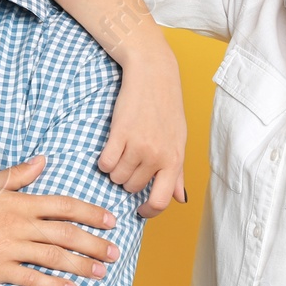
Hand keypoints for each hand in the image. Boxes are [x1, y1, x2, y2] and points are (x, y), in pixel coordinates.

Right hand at [0, 154, 121, 285]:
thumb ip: (18, 174)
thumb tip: (44, 161)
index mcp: (19, 202)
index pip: (65, 206)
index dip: (91, 213)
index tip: (111, 221)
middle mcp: (19, 224)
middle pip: (67, 234)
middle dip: (95, 243)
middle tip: (116, 252)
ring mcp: (8, 248)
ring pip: (55, 258)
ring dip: (82, 265)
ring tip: (101, 272)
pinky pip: (31, 279)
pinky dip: (54, 285)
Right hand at [100, 51, 187, 217]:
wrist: (154, 74)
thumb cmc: (167, 108)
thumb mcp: (178, 140)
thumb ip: (178, 172)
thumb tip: (181, 198)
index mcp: (174, 159)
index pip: (162, 200)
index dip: (149, 211)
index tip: (141, 210)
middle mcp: (157, 155)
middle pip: (133, 188)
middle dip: (129, 181)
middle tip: (130, 163)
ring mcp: (138, 145)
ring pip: (118, 177)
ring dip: (116, 170)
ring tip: (121, 153)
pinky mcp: (119, 134)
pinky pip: (105, 163)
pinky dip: (104, 161)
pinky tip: (110, 150)